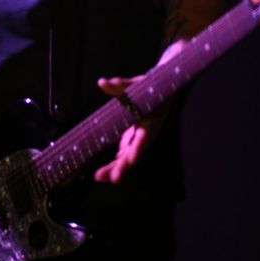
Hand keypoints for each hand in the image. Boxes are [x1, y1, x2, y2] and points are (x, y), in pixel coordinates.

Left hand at [93, 41, 185, 183]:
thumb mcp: (135, 84)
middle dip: (123, 166)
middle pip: (134, 153)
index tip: (130, 160)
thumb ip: (119, 85)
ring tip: (99, 177)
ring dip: (115, 168)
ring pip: (128, 157)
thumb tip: (102, 82)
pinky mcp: (133, 139)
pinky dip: (115, 163)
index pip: (143, 138)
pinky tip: (102, 173)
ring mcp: (139, 138)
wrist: (160, 92)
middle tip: (111, 178)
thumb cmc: (149, 87)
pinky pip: (124, 154)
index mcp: (150, 122)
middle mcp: (146, 134)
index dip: (137, 149)